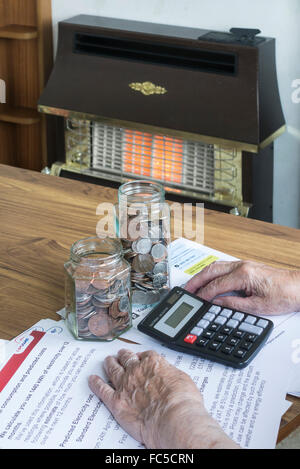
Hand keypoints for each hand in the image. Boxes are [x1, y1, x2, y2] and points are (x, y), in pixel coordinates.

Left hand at [89, 349, 237, 448]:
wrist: (173, 418)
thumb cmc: (181, 401)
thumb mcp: (182, 379)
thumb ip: (170, 374)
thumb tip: (169, 375)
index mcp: (153, 362)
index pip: (145, 355)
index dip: (141, 356)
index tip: (140, 357)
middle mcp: (137, 370)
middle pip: (127, 359)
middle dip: (124, 356)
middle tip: (121, 354)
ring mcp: (125, 385)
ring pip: (113, 370)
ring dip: (109, 364)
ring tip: (107, 361)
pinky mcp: (116, 401)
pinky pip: (102, 390)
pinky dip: (96, 384)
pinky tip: (92, 380)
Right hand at [185, 260, 299, 315]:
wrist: (298, 287)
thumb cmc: (284, 295)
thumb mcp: (258, 306)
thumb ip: (234, 304)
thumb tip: (216, 304)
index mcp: (243, 275)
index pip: (216, 285)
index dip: (203, 295)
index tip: (195, 301)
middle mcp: (241, 266)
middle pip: (211, 271)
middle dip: (196, 281)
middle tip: (185, 291)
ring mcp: (243, 264)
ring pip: (216, 266)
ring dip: (202, 275)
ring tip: (192, 286)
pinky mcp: (246, 267)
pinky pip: (223, 267)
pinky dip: (211, 273)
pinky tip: (208, 280)